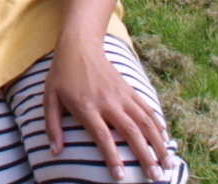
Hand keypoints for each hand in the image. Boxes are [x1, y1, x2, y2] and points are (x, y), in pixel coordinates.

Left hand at [44, 36, 170, 181]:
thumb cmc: (62, 76)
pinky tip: (166, 138)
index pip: (103, 137)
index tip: (121, 176)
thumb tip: (55, 152)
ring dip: (159, 143)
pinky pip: (147, 108)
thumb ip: (53, 126)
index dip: (113, 158)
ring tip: (168, 163)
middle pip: (132, 132)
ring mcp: (122, 95)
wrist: (80, 47)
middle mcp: (108, 102)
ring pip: (145, 122)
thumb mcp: (50, 99)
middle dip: (146, 156)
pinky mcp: (129, 89)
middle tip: (156, 176)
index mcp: (87, 107)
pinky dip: (158, 124)